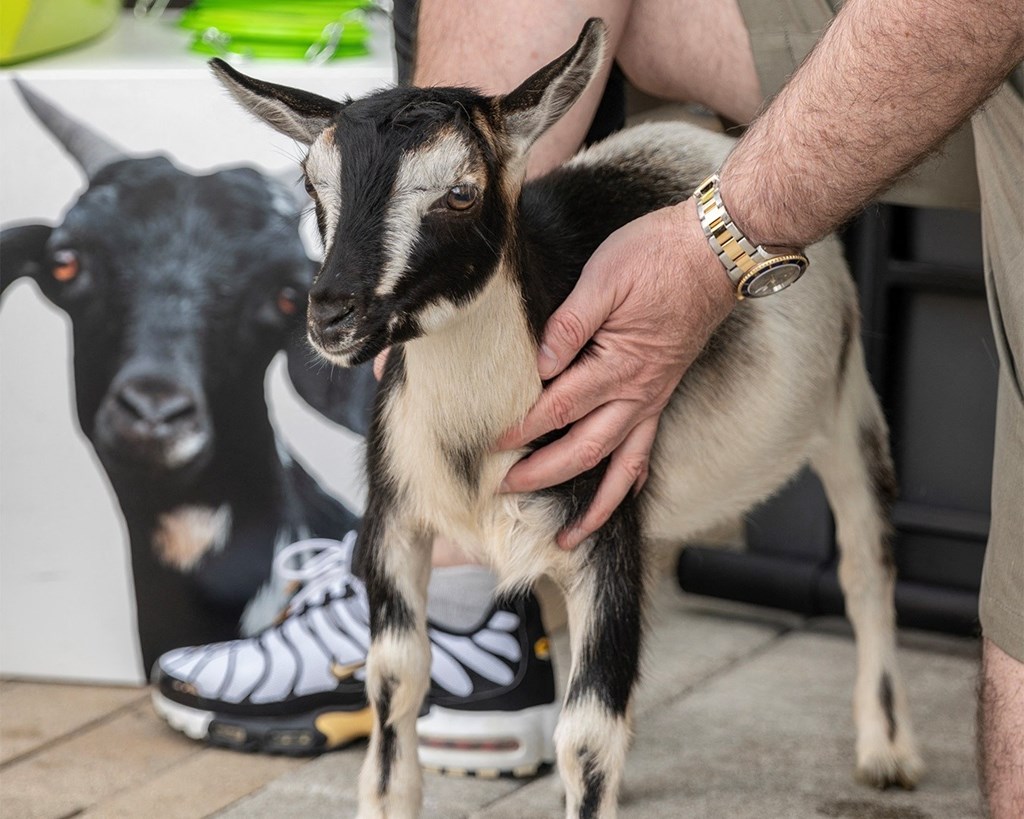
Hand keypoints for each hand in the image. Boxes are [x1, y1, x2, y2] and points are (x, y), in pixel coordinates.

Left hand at [497, 201, 734, 547]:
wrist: (716, 253)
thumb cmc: (657, 257)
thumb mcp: (604, 279)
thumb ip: (567, 326)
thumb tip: (538, 367)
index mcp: (618, 366)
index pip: (559, 409)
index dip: (522, 430)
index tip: (492, 444)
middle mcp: (637, 394)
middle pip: (585, 451)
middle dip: (544, 477)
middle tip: (506, 492)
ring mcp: (652, 399)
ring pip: (621, 468)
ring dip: (595, 507)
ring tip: (570, 538)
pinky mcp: (660, 395)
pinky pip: (645, 452)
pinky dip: (629, 482)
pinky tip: (615, 495)